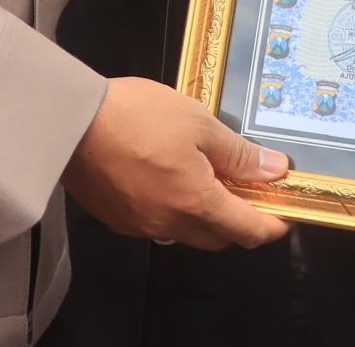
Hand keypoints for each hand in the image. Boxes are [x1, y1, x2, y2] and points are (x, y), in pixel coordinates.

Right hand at [62, 77, 290, 250]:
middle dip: (238, 220)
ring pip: (186, 233)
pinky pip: (156, 224)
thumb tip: (275, 171)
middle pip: (218, 238)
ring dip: (203, 215)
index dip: (272, 226)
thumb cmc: (138, 116)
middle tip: (243, 186)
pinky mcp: (117, 218)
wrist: (71, 121)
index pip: (247, 231)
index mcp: (196, 203)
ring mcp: (141, 225)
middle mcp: (170, 225)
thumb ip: (239, 154)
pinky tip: (165, 177)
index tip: (284, 213)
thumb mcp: (199, 124)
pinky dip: (172, 210)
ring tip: (203, 177)